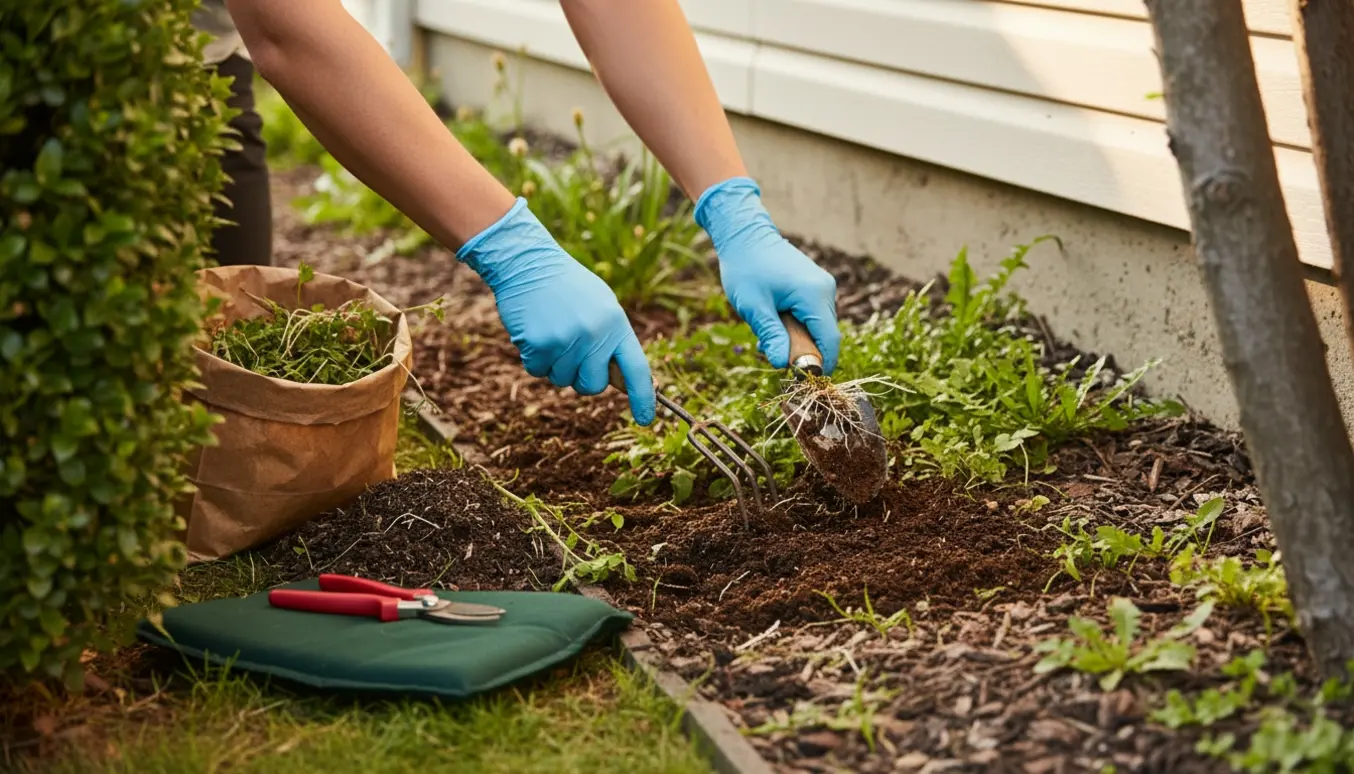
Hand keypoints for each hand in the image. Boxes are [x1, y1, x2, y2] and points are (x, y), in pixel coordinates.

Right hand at [457, 199, 655, 424]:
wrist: (528, 263)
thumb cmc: (568, 288)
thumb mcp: (602, 306)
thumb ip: (613, 341)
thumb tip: (623, 381)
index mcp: (616, 324)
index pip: (637, 369)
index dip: (643, 398)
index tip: (645, 419)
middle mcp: (595, 335)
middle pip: (592, 386)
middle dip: (580, 377)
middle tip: (571, 349)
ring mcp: (566, 340)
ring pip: (561, 380)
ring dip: (554, 364)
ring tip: (552, 330)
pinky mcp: (539, 344)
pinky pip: (537, 371)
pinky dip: (533, 358)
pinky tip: (535, 331)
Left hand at [694, 177, 840, 372]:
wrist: (745, 235)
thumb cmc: (746, 268)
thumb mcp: (754, 306)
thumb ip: (771, 335)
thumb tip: (783, 365)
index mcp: (814, 294)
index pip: (829, 340)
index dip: (821, 364)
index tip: (802, 379)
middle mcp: (825, 290)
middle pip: (824, 335)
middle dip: (801, 350)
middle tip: (770, 349)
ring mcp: (822, 287)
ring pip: (818, 327)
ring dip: (796, 337)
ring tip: (767, 330)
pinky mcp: (816, 287)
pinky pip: (813, 316)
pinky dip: (796, 325)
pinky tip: (774, 319)